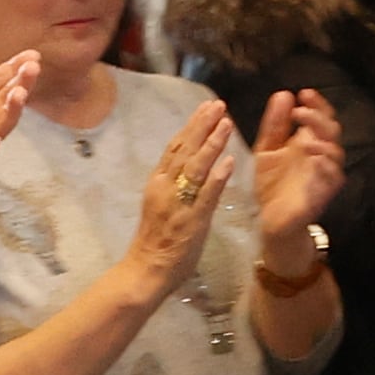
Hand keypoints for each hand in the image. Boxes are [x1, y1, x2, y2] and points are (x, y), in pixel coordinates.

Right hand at [124, 103, 241, 294]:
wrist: (146, 270)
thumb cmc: (155, 240)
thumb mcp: (161, 203)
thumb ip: (173, 183)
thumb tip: (189, 163)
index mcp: (158, 182)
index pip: (175, 148)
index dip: (191, 126)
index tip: (204, 107)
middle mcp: (166, 187)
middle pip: (184, 150)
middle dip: (202, 125)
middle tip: (217, 104)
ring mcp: (179, 202)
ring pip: (195, 166)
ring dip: (212, 143)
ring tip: (226, 123)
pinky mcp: (192, 219)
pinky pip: (206, 195)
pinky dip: (217, 177)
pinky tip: (229, 161)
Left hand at [251, 91, 342, 275]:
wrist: (270, 221)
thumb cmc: (272, 185)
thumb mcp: (266, 150)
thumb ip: (274, 124)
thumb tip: (283, 94)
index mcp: (309, 141)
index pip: (321, 116)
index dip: (317, 104)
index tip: (303, 93)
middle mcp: (321, 155)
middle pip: (331, 129)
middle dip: (319, 117)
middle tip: (300, 111)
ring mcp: (325, 173)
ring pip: (335, 151)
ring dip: (322, 140)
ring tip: (304, 136)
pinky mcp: (324, 192)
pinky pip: (332, 176)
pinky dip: (325, 165)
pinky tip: (313, 157)